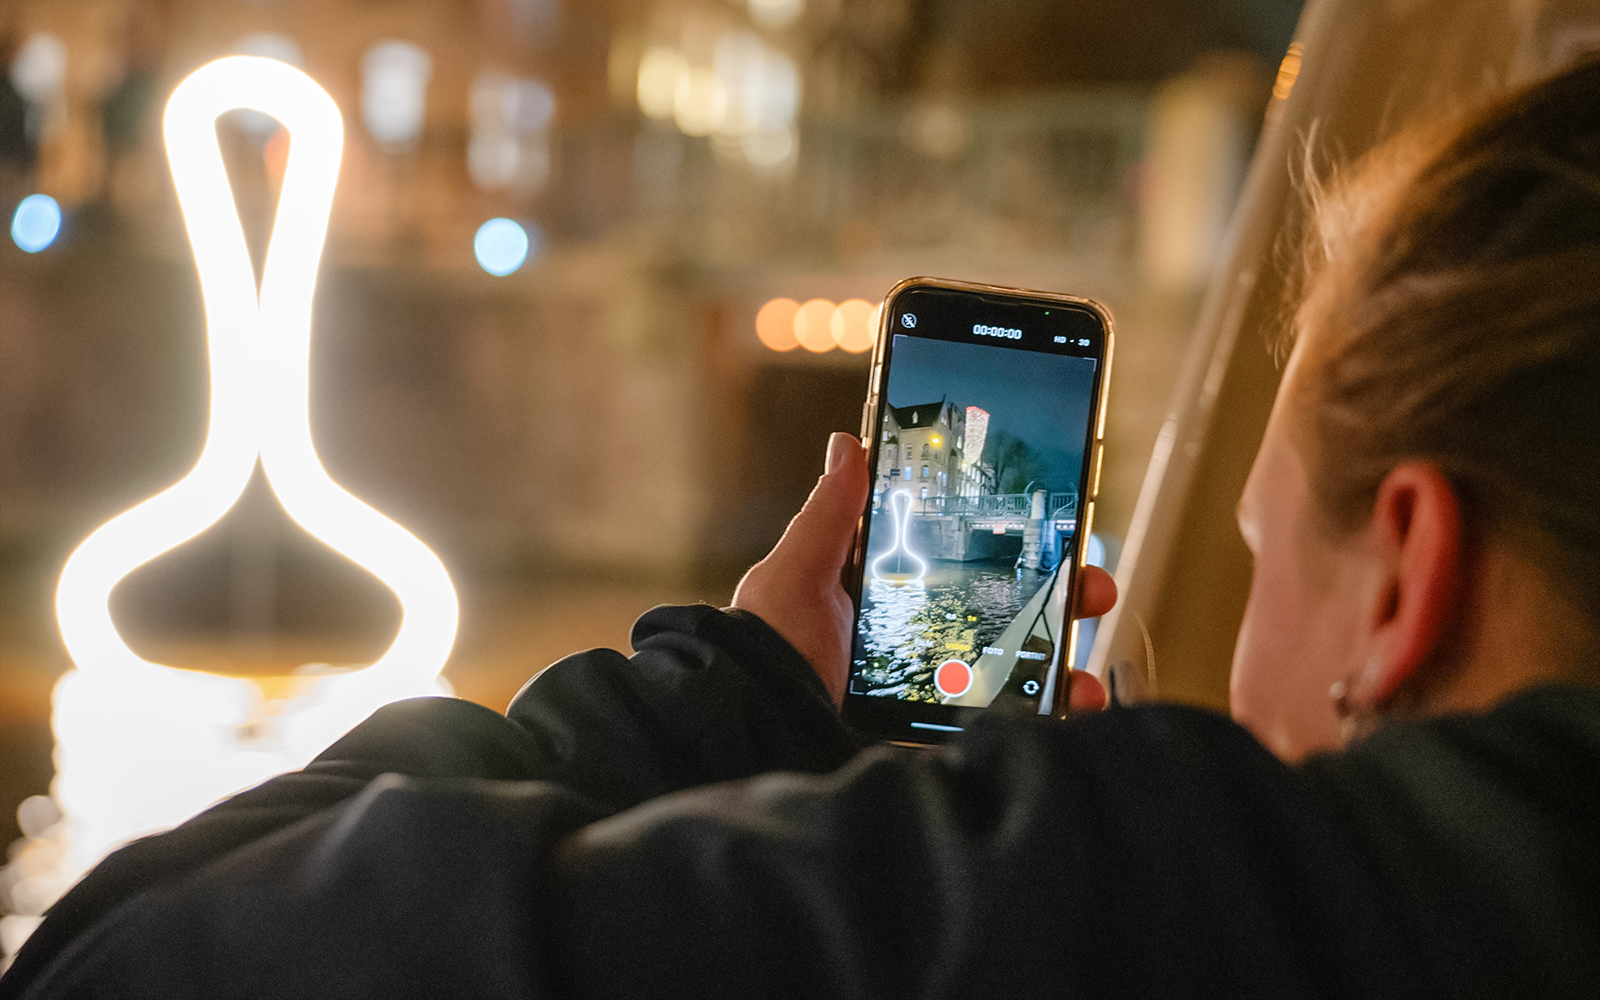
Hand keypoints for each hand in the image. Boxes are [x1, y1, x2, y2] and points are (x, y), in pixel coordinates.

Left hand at [733, 432, 1117, 709]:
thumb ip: (831, 513)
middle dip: (1057, 599)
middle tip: (1091, 588)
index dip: (1014, 550)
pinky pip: (994, 724)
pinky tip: (1072, 708)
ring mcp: (925, 688)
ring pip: (1010, 669)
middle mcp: (911, 639)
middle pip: (1002, 613)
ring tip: (1085, 664)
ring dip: (1060, 662)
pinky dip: (1041, 718)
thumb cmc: (766, 647)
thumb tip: (849, 441)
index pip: (963, 561)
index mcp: (883, 594)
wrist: (751, 725)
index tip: (1059, 533)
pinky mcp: (929, 730)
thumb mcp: (796, 572)